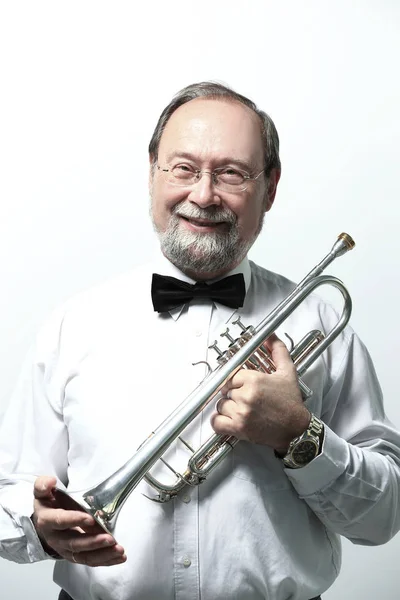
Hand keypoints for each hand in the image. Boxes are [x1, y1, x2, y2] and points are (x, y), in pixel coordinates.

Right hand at [32, 476, 126, 566]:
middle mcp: (55, 538)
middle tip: (110, 538)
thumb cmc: (47, 504)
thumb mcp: (42, 491)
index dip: (74, 520)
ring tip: (118, 550)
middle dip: (93, 542)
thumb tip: (50, 482)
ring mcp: (65, 549)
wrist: (44, 522)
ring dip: (102, 554)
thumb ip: (43, 485)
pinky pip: (90, 561)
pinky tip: (119, 557)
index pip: (60, 521)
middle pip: (74, 543)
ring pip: (83, 556)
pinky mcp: (75, 555)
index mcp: (47, 521)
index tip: (90, 519)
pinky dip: (105, 560)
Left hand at [211, 335, 310, 451]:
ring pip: (221, 405)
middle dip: (234, 393)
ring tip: (242, 409)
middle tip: (246, 398)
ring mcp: (241, 413)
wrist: (297, 429)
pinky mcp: (238, 429)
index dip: (236, 381)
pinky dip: (219, 422)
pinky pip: (216, 422)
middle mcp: (246, 396)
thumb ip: (278, 351)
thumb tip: (271, 337)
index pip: (231, 375)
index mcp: (254, 380)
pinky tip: (229, 419)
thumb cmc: (291, 403)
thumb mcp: (288, 372)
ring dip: (228, 407)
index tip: (241, 385)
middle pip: (226, 390)